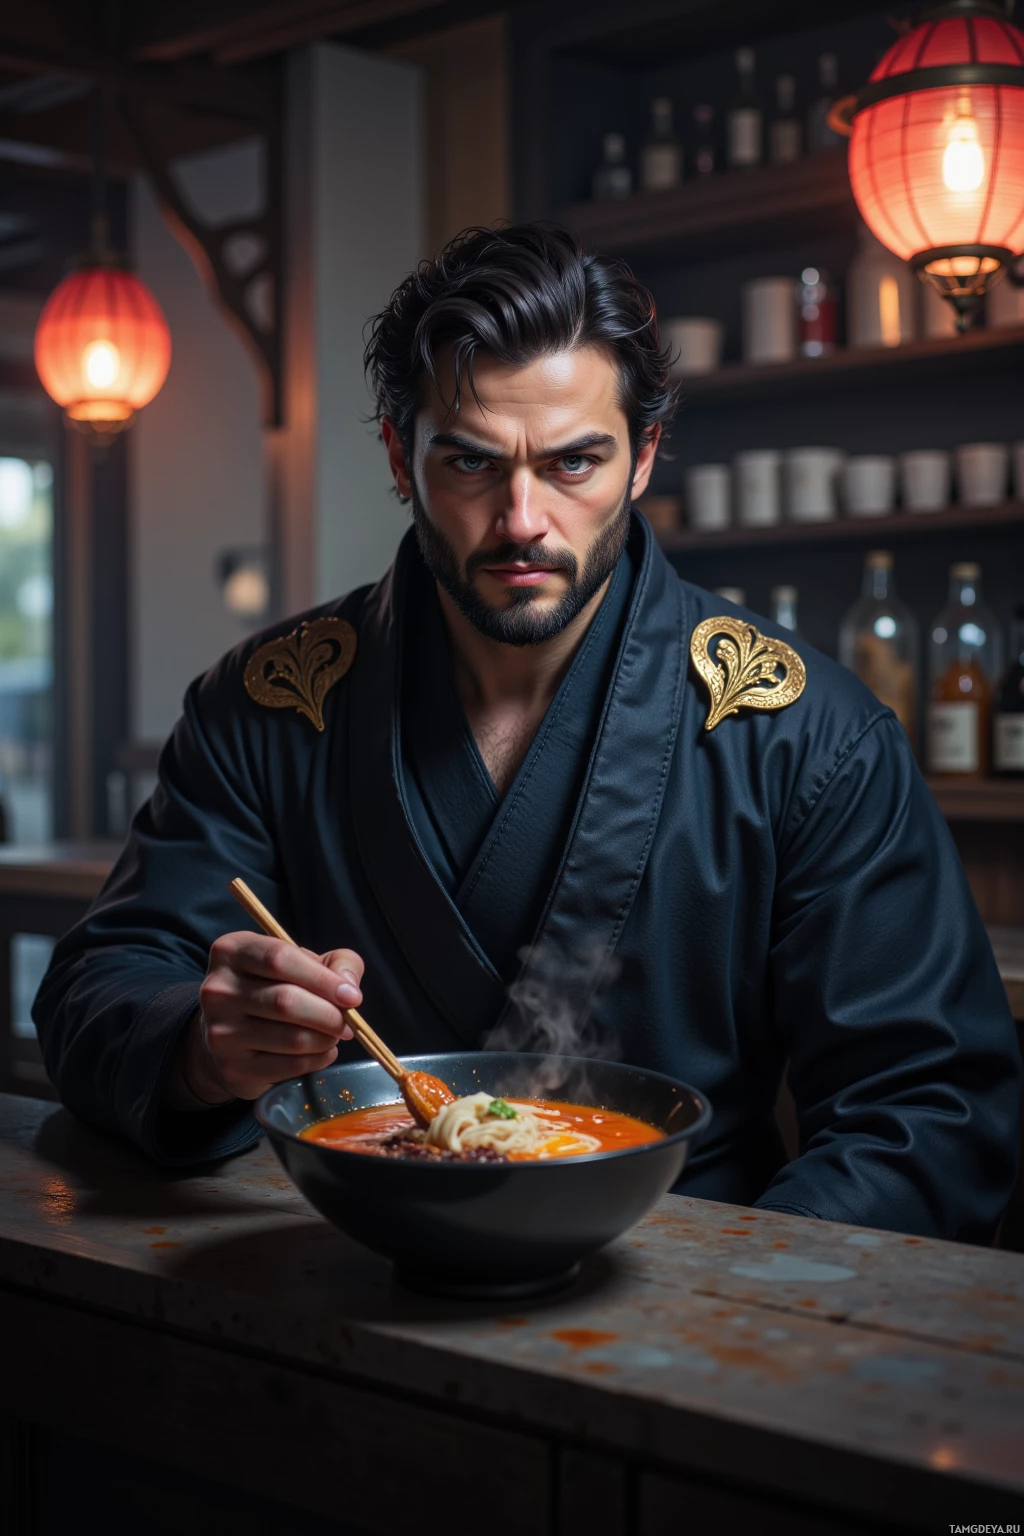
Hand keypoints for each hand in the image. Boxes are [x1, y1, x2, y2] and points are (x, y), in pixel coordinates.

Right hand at [179, 933, 364, 1103]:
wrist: (232, 1032)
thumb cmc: (275, 987)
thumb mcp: (303, 962)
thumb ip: (335, 963)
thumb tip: (349, 987)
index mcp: (231, 951)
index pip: (280, 959)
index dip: (323, 979)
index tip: (352, 996)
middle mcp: (217, 990)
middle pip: (285, 1001)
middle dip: (329, 1014)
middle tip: (347, 1023)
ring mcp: (220, 1031)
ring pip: (290, 1037)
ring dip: (325, 1039)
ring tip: (334, 1035)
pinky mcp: (232, 1067)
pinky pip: (288, 1066)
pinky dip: (317, 1059)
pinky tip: (322, 1051)